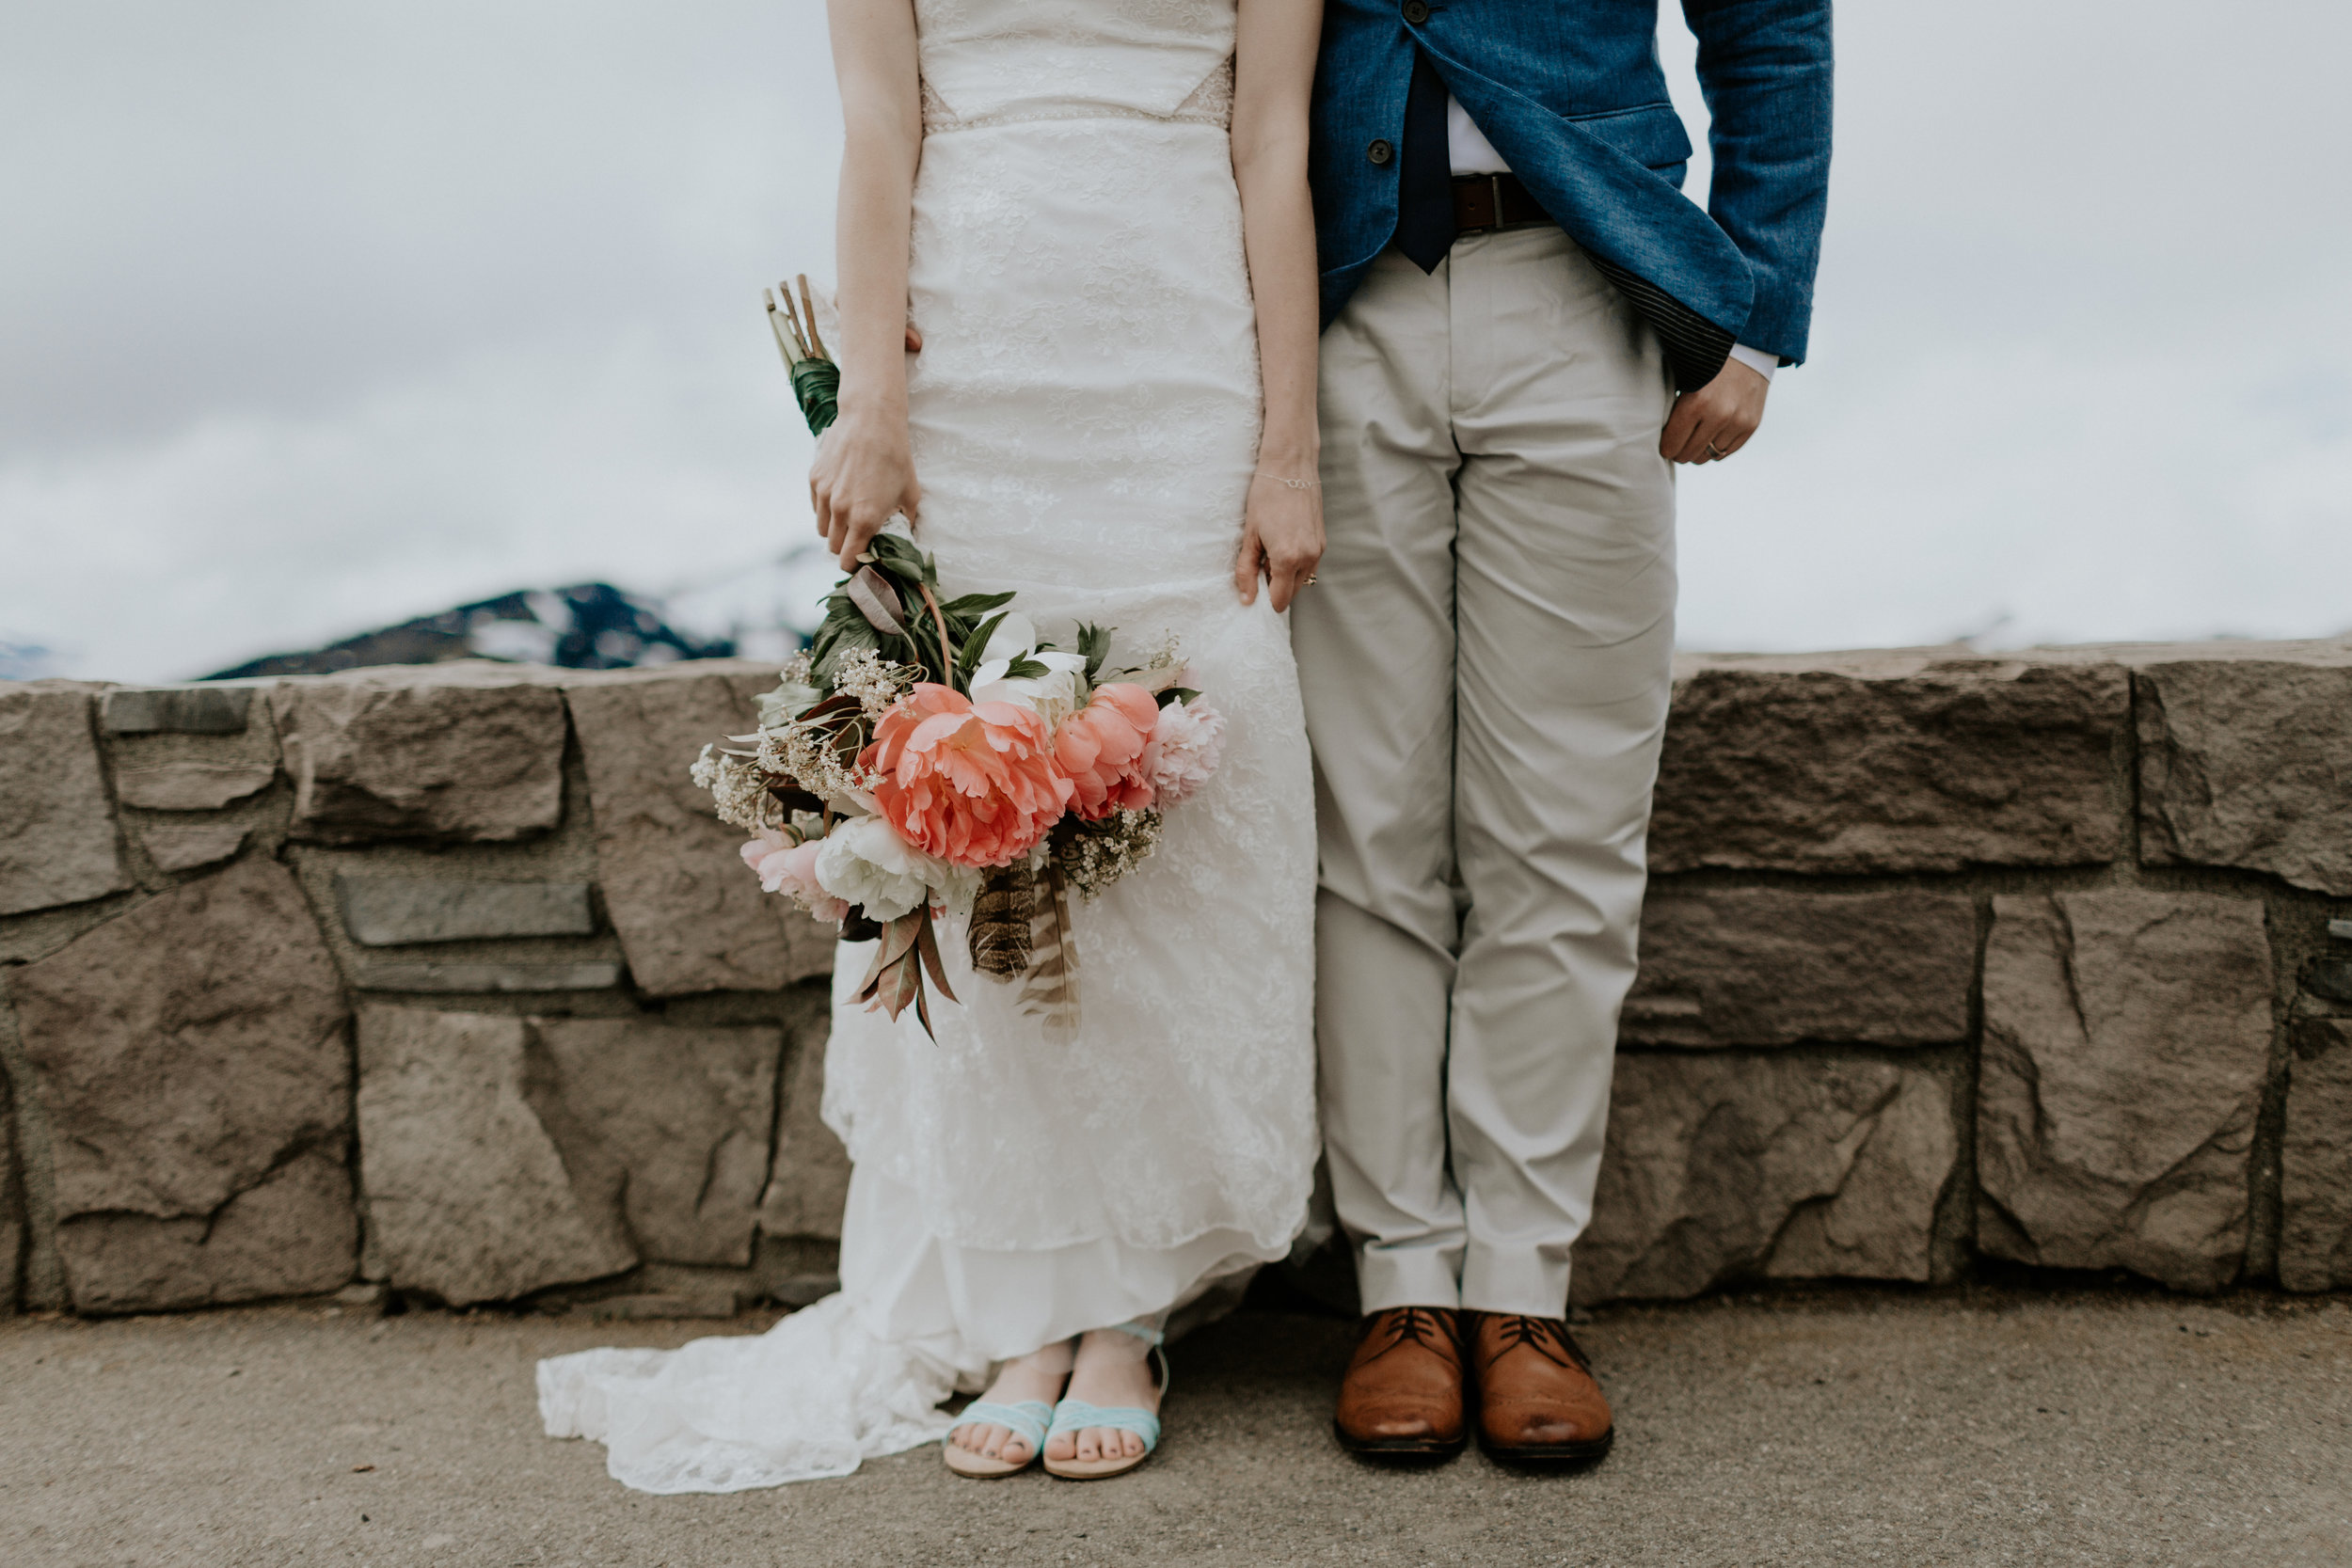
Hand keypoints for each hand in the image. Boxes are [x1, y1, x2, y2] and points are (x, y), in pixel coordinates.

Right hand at [809, 404, 920, 570]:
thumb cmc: (895, 458)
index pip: (849, 560)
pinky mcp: (814, 480)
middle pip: (834, 548)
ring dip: (834, 531)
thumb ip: (905, 523)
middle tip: (858, 541)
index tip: (862, 562)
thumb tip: (902, 541)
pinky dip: (826, 511)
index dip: (855, 565)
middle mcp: (841, 510)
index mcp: (865, 519)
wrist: (870, 421)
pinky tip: (841, 498)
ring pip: (822, 529)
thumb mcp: (910, 494)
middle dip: (846, 549)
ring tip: (849, 519)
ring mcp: (824, 494)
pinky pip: (817, 508)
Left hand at [1233, 464, 1324, 611]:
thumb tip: (1246, 600)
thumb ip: (1247, 570)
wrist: (1290, 466)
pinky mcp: (1322, 541)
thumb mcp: (1250, 535)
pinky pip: (1309, 565)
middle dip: (1275, 587)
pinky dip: (1295, 563)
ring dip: (1286, 575)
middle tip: (1258, 564)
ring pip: (1302, 580)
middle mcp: (1308, 557)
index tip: (1252, 587)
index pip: (1280, 600)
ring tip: (1270, 550)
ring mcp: (1318, 549)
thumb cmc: (1265, 496)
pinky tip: (1282, 542)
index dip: (1264, 599)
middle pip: (1292, 593)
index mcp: (1288, 558)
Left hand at [1660, 356, 1769, 464]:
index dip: (1665, 446)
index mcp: (1697, 402)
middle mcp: (1719, 415)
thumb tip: (1658, 434)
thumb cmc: (1706, 361)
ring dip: (1699, 450)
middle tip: (1677, 440)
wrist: (1748, 344)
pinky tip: (1711, 434)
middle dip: (1679, 450)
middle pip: (1688, 455)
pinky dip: (1717, 447)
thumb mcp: (1684, 376)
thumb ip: (1672, 406)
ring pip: (1708, 456)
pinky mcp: (1752, 424)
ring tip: (1695, 436)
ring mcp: (1738, 421)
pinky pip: (1726, 451)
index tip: (1664, 441)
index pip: (1671, 446)